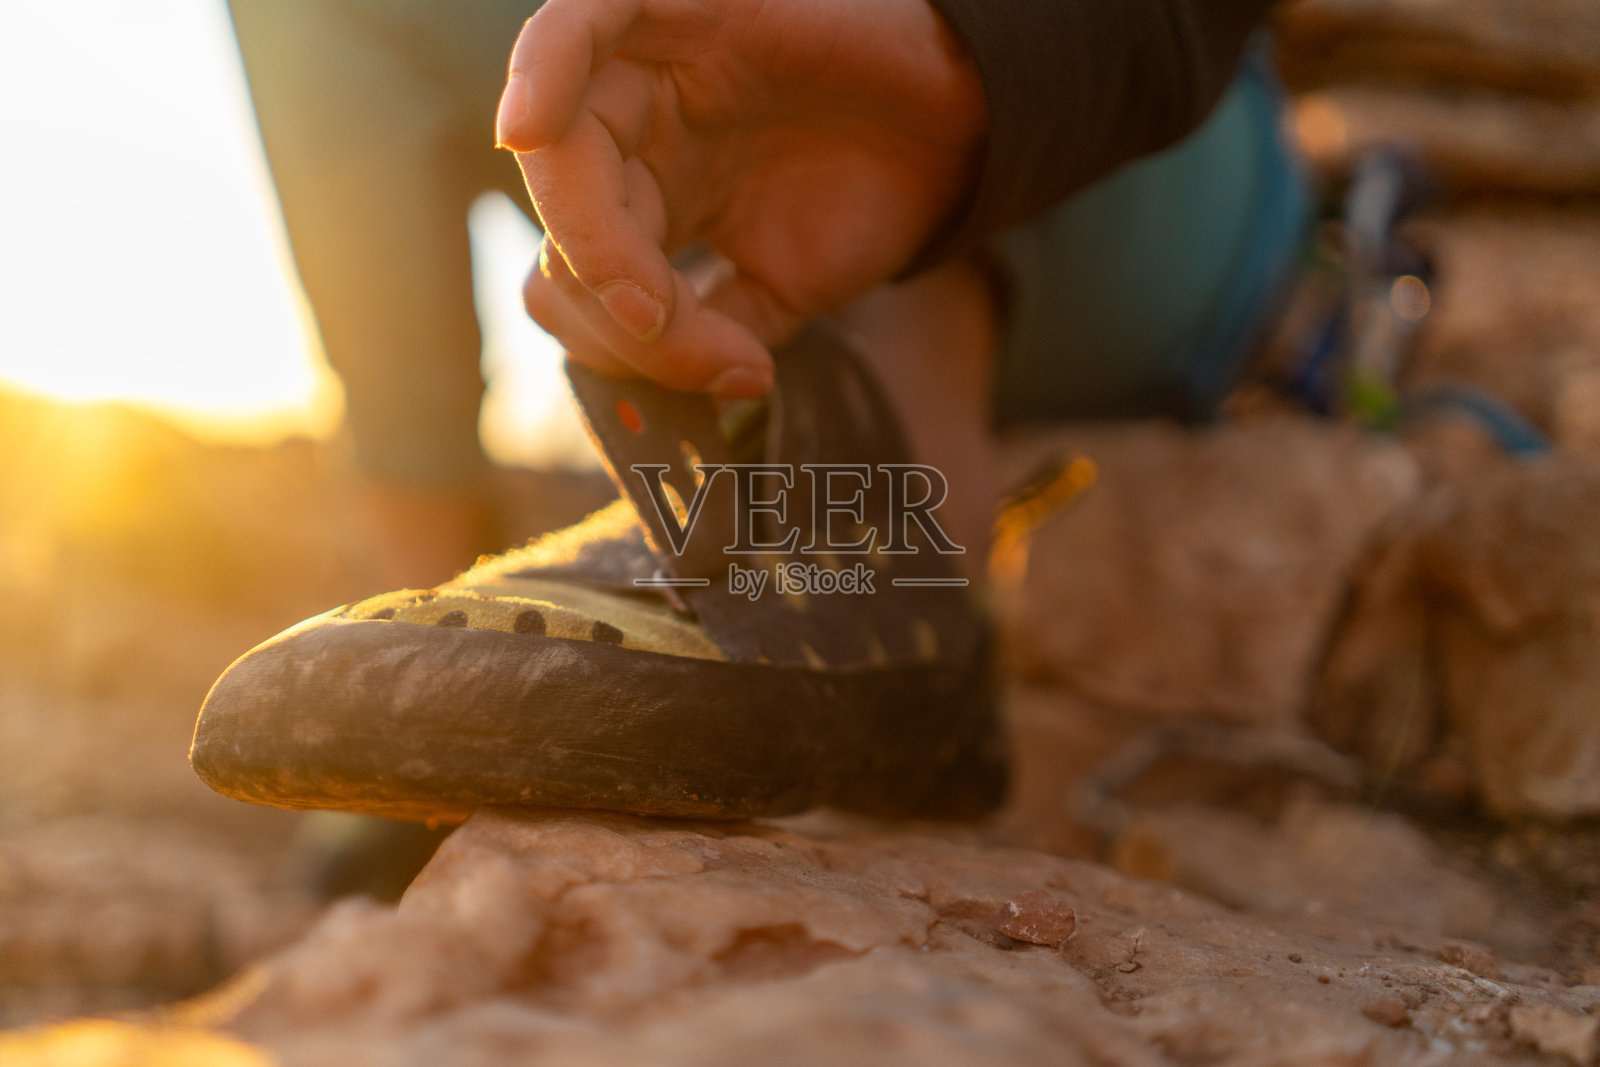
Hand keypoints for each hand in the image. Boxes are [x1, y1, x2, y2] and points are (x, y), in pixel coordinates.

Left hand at [496, 0, 985, 396]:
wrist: (961, 123)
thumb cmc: (871, 195)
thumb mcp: (780, 293)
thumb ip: (714, 340)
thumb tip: (695, 382)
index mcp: (641, 205)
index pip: (578, 281)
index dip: (615, 341)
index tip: (706, 370)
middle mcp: (628, 139)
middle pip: (559, 224)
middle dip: (604, 298)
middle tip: (665, 328)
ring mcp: (641, 71)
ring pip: (557, 146)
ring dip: (581, 228)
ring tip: (634, 291)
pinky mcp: (667, 6)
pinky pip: (574, 26)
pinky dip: (541, 70)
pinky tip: (524, 130)